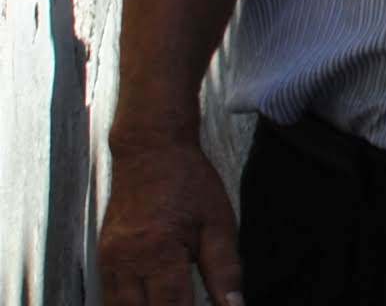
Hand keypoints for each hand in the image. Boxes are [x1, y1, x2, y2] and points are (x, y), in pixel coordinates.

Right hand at [99, 134, 241, 305]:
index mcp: (160, 251)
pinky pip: (109, 297)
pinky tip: (149, 302)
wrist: (150, 151)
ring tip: (171, 304)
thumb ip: (225, 270)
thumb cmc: (187, 182)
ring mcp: (110, 261)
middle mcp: (127, 260)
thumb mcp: (218, 222)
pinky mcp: (102, 259)